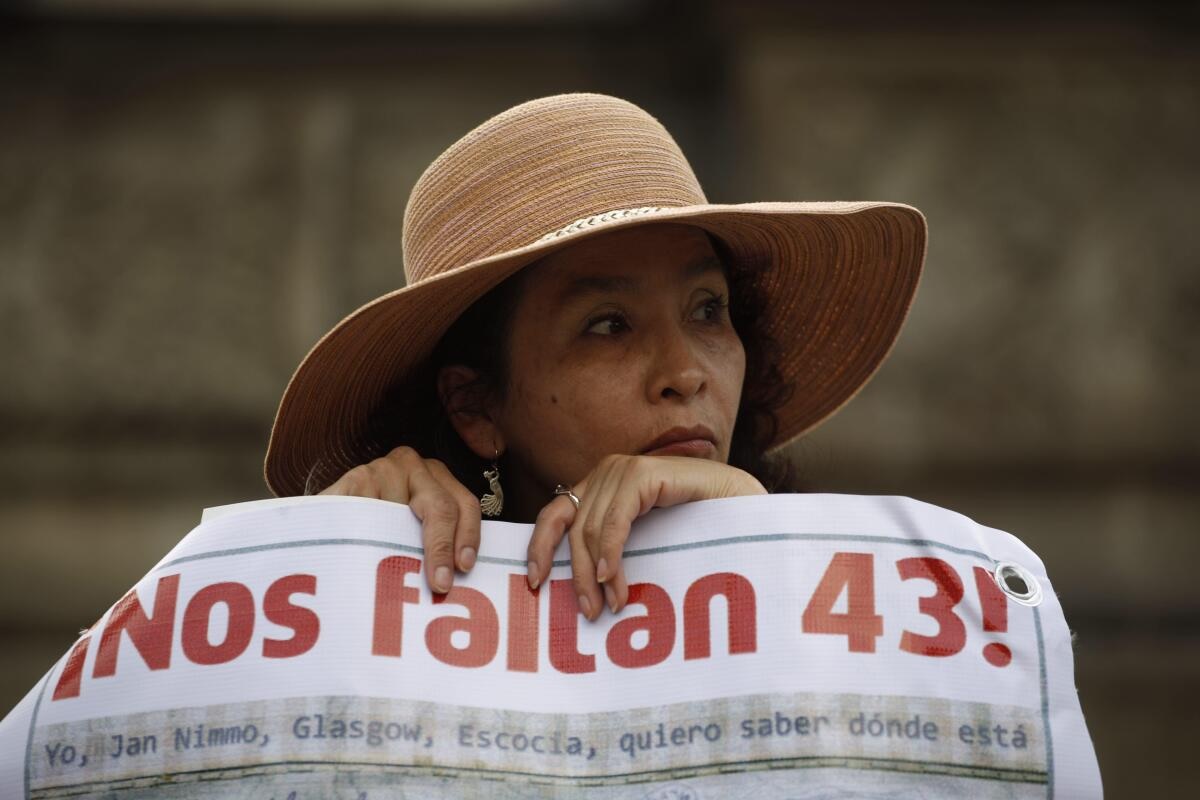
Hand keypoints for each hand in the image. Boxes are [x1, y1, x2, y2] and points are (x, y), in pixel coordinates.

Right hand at [320, 446, 479, 593]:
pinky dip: (369, 540)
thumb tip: (455, 583)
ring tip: (393, 578)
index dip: (469, 537)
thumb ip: (433, 543)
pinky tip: (364, 558)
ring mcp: (383, 469)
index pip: (465, 505)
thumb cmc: (379, 527)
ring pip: (401, 518)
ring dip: (397, 550)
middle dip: (442, 548)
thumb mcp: (411, 528)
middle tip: (440, 583)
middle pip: (441, 508)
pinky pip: (370, 515)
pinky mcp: (355, 479)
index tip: (464, 568)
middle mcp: (413, 465)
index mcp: (437, 476)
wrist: (328, 517)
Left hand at [525, 455, 765, 620]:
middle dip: (575, 573)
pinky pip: (616, 520)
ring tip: (610, 604)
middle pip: (570, 527)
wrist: (751, 508)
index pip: (554, 514)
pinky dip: (611, 551)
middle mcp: (609, 472)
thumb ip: (614, 551)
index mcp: (603, 486)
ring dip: (597, 572)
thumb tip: (579, 590)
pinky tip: (614, 578)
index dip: (540, 548)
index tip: (535, 584)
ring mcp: (626, 469)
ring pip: (590, 528)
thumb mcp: (646, 542)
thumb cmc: (702, 530)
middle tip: (586, 611)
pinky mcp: (644, 473)